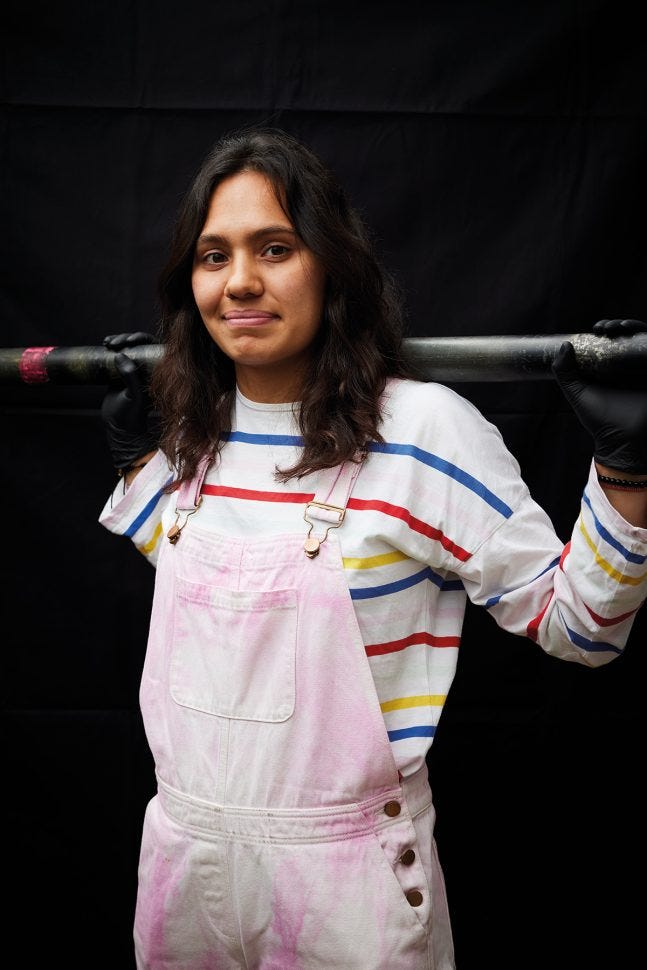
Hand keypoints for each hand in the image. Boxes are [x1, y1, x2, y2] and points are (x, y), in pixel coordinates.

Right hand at [101, 332, 160, 469]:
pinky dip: (112, 349)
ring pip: (129, 348)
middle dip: (126, 339)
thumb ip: (130, 376)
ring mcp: (134, 370)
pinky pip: (119, 355)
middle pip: (140, 345)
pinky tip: (105, 345)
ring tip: (107, 343)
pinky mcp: (122, 373)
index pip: (152, 348)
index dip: (142, 339)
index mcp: (155, 373)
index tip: (129, 340)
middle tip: (113, 343)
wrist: (120, 427)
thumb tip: (120, 354)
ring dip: (118, 341)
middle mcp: (146, 369)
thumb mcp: (133, 395)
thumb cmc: (132, 414)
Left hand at [551, 319, 646, 473]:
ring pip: (644, 341)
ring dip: (635, 329)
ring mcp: (645, 371)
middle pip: (631, 336)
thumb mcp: (577, 393)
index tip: (596, 329)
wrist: (620, 440)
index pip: (614, 340)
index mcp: (613, 368)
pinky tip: (640, 338)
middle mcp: (632, 367)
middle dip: (620, 326)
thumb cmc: (599, 420)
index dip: (607, 329)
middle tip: (606, 328)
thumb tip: (564, 345)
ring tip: (620, 328)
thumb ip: (565, 372)